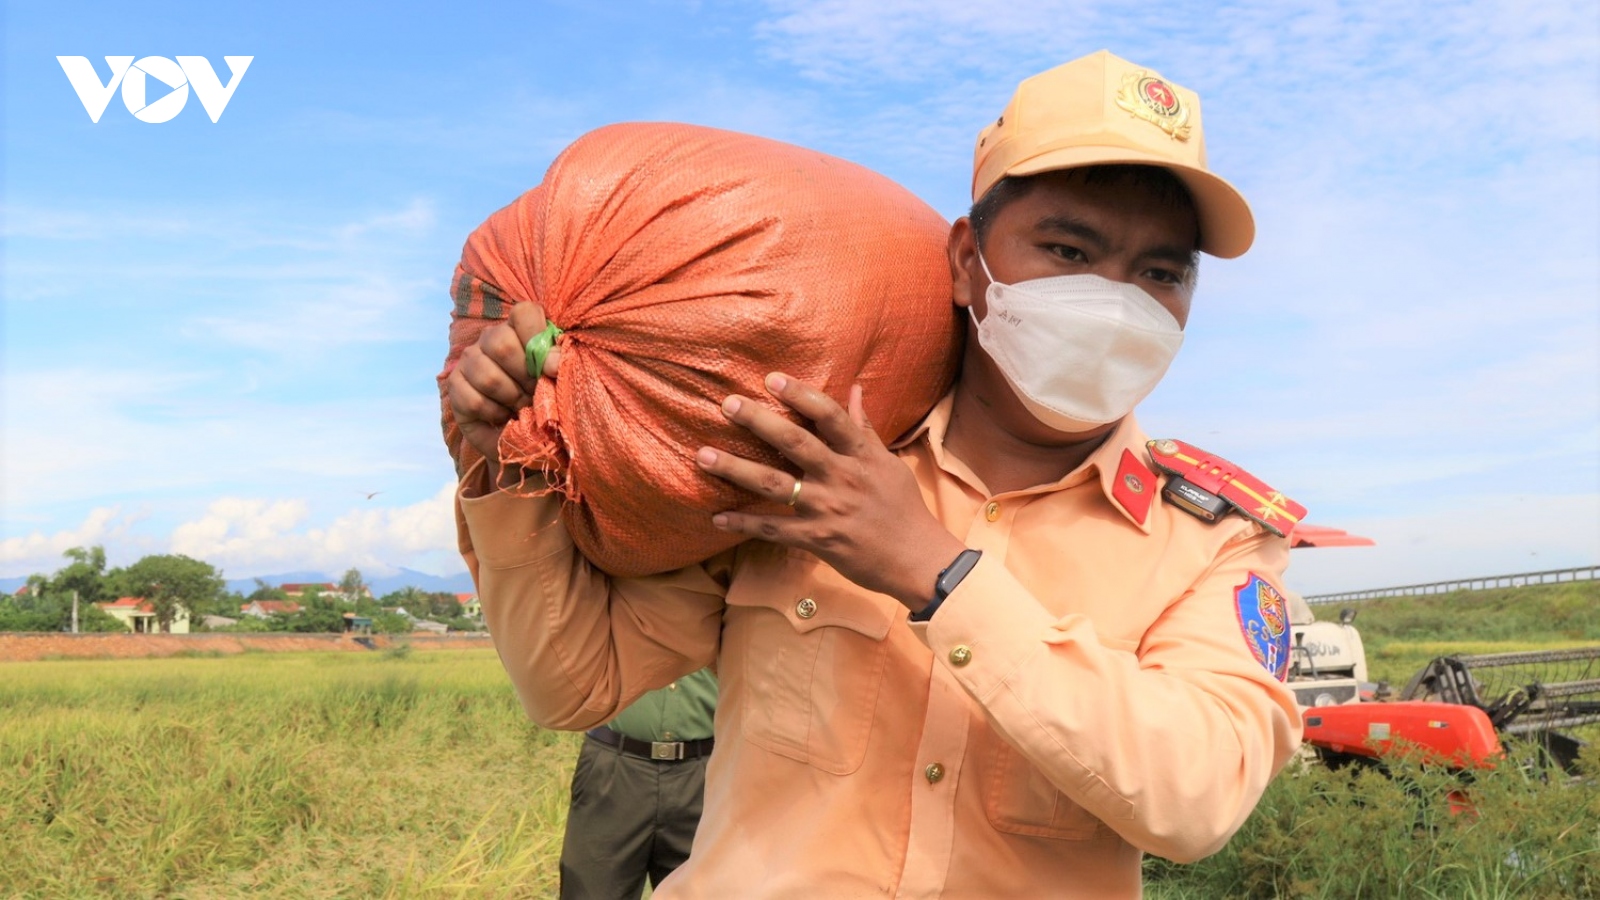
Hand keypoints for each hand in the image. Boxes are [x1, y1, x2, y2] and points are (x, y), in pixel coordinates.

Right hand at [446, 303, 562, 464]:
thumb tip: (554, 363)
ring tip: (522, 407)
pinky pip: (474, 400)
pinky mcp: (455, 386)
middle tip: (536, 394)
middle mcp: (490, 339)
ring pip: (487, 375)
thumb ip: (560, 366)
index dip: (537, 337)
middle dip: (525, 377)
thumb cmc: (546, 403)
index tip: (552, 368)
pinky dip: (494, 413)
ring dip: (512, 398)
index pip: (523, 312)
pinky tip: (503, 416)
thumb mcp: (560, 382)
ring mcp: (469, 360)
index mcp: (520, 329)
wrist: (526, 438)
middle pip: (501, 343)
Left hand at [696, 372, 966, 610]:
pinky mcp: (818, 539)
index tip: (771, 378)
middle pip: (794, 443)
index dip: (800, 395)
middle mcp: (842, 476)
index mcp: (861, 454)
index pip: (829, 416)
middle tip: (727, 405)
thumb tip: (854, 388)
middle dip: (758, 422)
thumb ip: (864, 428)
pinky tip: (717, 518)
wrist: (919, 559)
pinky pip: (773, 529)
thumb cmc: (904, 508)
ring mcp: (828, 508)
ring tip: (702, 455)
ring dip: (735, 469)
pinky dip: (744, 523)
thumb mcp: (888, 463)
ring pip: (774, 484)